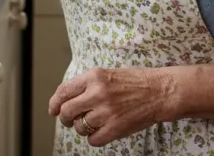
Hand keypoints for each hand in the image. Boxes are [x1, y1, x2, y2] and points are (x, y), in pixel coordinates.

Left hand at [49, 67, 172, 146]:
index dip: (54, 103)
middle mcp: (98, 93)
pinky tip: (100, 132)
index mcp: (94, 77)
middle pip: (67, 111)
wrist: (161, 91)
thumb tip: (66, 99)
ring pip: (80, 127)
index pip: (64, 91)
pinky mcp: (116, 127)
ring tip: (92, 123)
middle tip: (69, 120)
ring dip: (82, 128)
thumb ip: (87, 85)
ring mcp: (107, 111)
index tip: (53, 110)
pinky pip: (94, 140)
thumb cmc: (135, 82)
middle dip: (65, 118)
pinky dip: (94, 139)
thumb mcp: (107, 74)